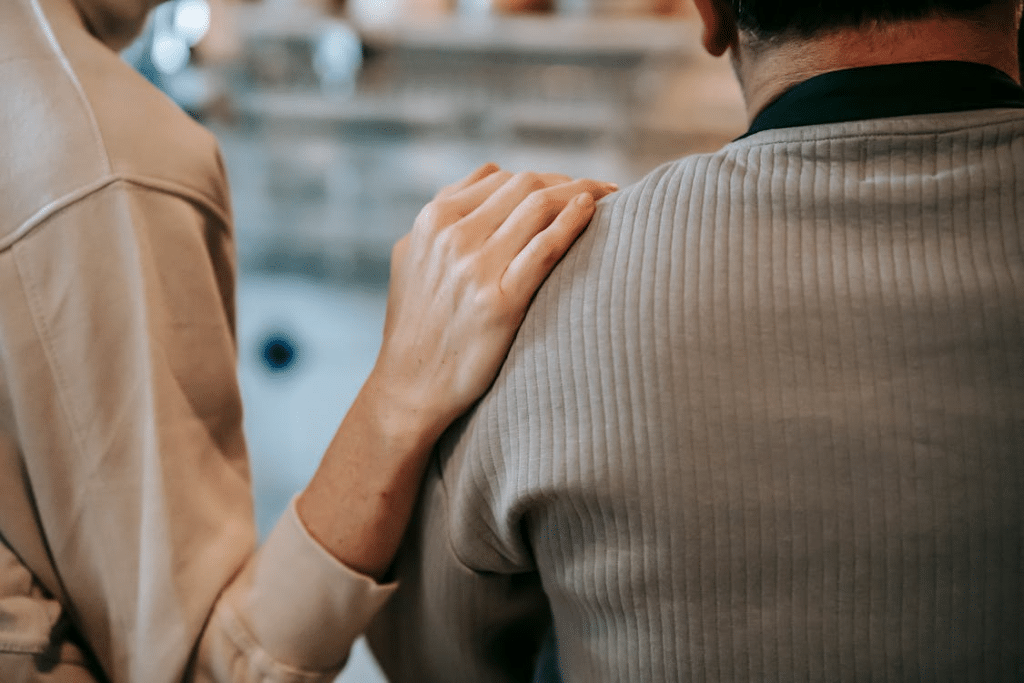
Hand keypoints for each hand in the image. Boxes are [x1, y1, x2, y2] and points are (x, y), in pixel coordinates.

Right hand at [369, 163, 617, 441]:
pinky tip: (594, 212)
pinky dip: (574, 222)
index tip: (573, 187)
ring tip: (611, 198)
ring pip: (540, 207)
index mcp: (432, 220)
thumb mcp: (411, 257)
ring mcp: (475, 267)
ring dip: (584, 193)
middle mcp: (452, 236)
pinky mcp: (499, 302)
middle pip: (525, 185)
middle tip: (605, 192)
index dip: (544, 178)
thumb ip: (444, 216)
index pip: (500, 177)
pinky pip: (545, 247)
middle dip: (571, 182)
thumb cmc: (417, 325)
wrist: (410, 387)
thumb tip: (488, 176)